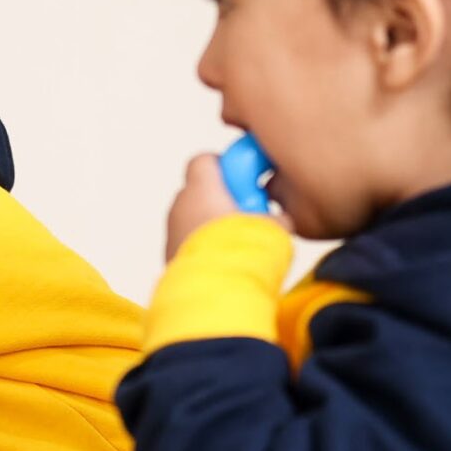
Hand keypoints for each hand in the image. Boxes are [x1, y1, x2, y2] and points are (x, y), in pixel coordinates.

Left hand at [165, 152, 283, 259]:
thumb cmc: (240, 251)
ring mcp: (171, 230)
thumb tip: (281, 220)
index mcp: (201, 188)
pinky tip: (223, 261)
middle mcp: (180, 205)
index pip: (204, 161)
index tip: (242, 179)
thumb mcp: (271, 227)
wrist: (213, 290)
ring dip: (210, 225)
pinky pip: (187, 242)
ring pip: (192, 218)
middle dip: (220, 200)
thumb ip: (275, 216)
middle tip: (245, 216)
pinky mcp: (169, 255)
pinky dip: (202, 246)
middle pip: (199, 191)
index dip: (223, 166)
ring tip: (236, 243)